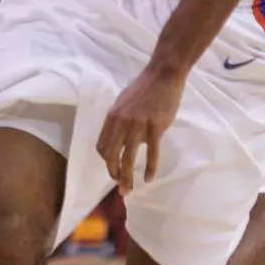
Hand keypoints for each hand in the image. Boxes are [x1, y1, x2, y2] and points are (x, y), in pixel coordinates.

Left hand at [97, 63, 185, 192]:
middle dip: (114, 174)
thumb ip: (119, 121)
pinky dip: (150, 169)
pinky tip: (149, 178)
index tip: (113, 169)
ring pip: (128, 159)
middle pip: (111, 156)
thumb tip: (120, 139)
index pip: (102, 146)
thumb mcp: (123, 103)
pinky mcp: (155, 129)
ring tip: (129, 188)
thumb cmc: (144, 88)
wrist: (162, 75)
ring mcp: (138, 127)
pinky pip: (151, 154)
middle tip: (120, 186)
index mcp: (112, 117)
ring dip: (127, 177)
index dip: (106, 161)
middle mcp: (121, 123)